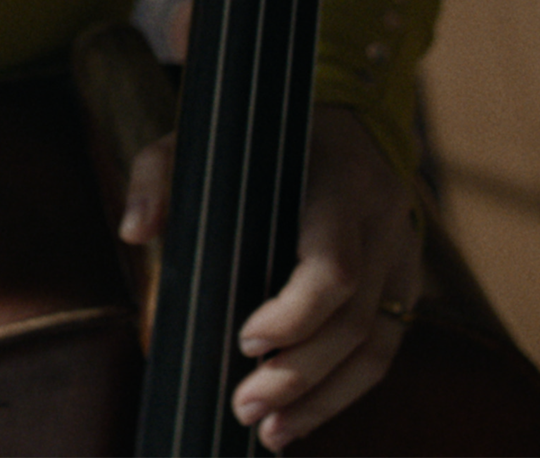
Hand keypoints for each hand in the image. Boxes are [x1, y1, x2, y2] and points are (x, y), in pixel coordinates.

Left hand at [118, 104, 423, 450]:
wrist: (351, 114)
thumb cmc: (265, 133)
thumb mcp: (205, 133)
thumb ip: (160, 173)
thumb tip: (134, 231)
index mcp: (340, 184)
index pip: (333, 264)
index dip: (295, 313)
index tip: (246, 339)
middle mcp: (382, 224)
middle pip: (353, 320)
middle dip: (298, 375)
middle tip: (243, 406)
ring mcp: (402, 257)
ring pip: (377, 348)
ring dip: (323, 400)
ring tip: (270, 433)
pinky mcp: (405, 284)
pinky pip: (384, 351)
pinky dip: (344, 394)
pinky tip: (299, 421)